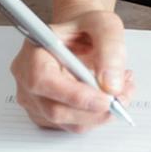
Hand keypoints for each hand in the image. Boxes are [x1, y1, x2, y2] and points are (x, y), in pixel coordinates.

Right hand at [10, 8, 136, 131]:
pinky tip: (107, 98)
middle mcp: (27, 78)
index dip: (74, 95)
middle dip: (95, 109)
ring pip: (68, 122)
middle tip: (122, 96)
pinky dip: (95, 117)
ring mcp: (34, 100)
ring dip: (100, 114)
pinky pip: (72, 126)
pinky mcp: (46, 115)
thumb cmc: (86, 28)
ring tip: (121, 91)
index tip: (105, 98)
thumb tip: (111, 85)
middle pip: (55, 109)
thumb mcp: (105, 25)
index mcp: (34, 51)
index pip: (43, 80)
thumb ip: (110, 49)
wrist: (81, 35)